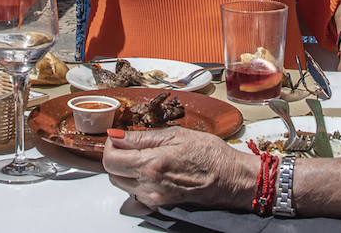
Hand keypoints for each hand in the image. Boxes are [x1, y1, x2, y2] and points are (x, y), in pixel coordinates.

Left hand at [103, 126, 253, 209]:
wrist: (230, 178)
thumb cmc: (209, 154)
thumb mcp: (175, 135)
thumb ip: (141, 137)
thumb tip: (117, 135)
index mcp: (152, 164)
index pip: (111, 159)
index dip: (110, 144)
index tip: (119, 136)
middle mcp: (149, 185)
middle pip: (112, 173)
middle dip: (115, 156)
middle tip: (128, 144)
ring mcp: (154, 198)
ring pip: (122, 184)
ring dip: (125, 169)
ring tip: (143, 156)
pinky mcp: (159, 204)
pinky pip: (136, 193)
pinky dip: (137, 181)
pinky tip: (152, 171)